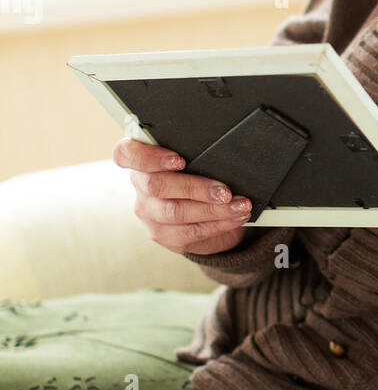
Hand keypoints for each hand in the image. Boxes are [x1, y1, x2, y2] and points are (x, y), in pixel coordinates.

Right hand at [113, 136, 252, 255]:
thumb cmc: (199, 175)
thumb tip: (224, 155)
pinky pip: (191, 231)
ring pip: (176, 212)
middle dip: (196, 188)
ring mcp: (149, 213)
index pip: (126, 154)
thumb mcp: (195, 161)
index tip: (179, 160)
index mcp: (142, 161)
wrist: (202, 212)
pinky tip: (237, 217)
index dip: (149, 157)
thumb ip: (197, 154)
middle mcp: (140, 186)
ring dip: (214, 209)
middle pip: (157, 186)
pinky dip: (220, 223)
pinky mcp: (163, 235)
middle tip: (225, 191)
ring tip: (240, 205)